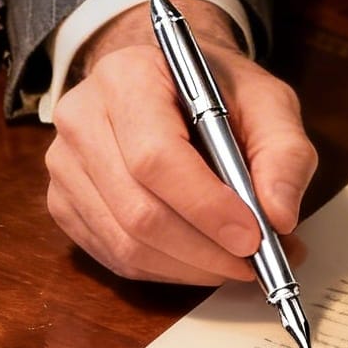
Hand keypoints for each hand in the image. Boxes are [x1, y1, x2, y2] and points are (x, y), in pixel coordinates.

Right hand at [44, 0, 316, 284]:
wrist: (168, 82)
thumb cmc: (217, 89)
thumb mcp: (268, 101)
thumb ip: (285, 153)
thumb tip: (281, 217)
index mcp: (128, 77)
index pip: (156, 157)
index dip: (205, 206)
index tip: (253, 236)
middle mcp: (82, 119)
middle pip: (138, 210)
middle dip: (205, 249)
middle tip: (257, 261)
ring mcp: (64, 164)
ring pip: (125, 243)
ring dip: (190, 267)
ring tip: (239, 262)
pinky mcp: (63, 203)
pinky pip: (114, 257)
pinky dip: (166, 270)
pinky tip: (201, 258)